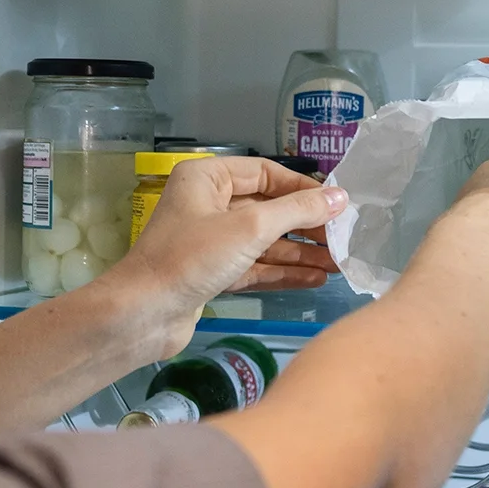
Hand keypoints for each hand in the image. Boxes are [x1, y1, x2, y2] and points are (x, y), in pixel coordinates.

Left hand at [102, 157, 345, 360]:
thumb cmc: (192, 258)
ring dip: (300, 252)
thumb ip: (298, 211)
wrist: (144, 313)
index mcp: (208, 179)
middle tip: (344, 239)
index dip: (303, 188)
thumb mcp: (250, 228)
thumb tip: (340, 197)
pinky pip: (255, 266)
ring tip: (339, 264)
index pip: (265, 173)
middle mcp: (208, 204)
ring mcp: (210, 241)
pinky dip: (283, 271)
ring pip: (264, 241)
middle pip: (267, 209)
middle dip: (306, 225)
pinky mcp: (212, 273)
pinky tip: (315, 279)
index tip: (338, 204)